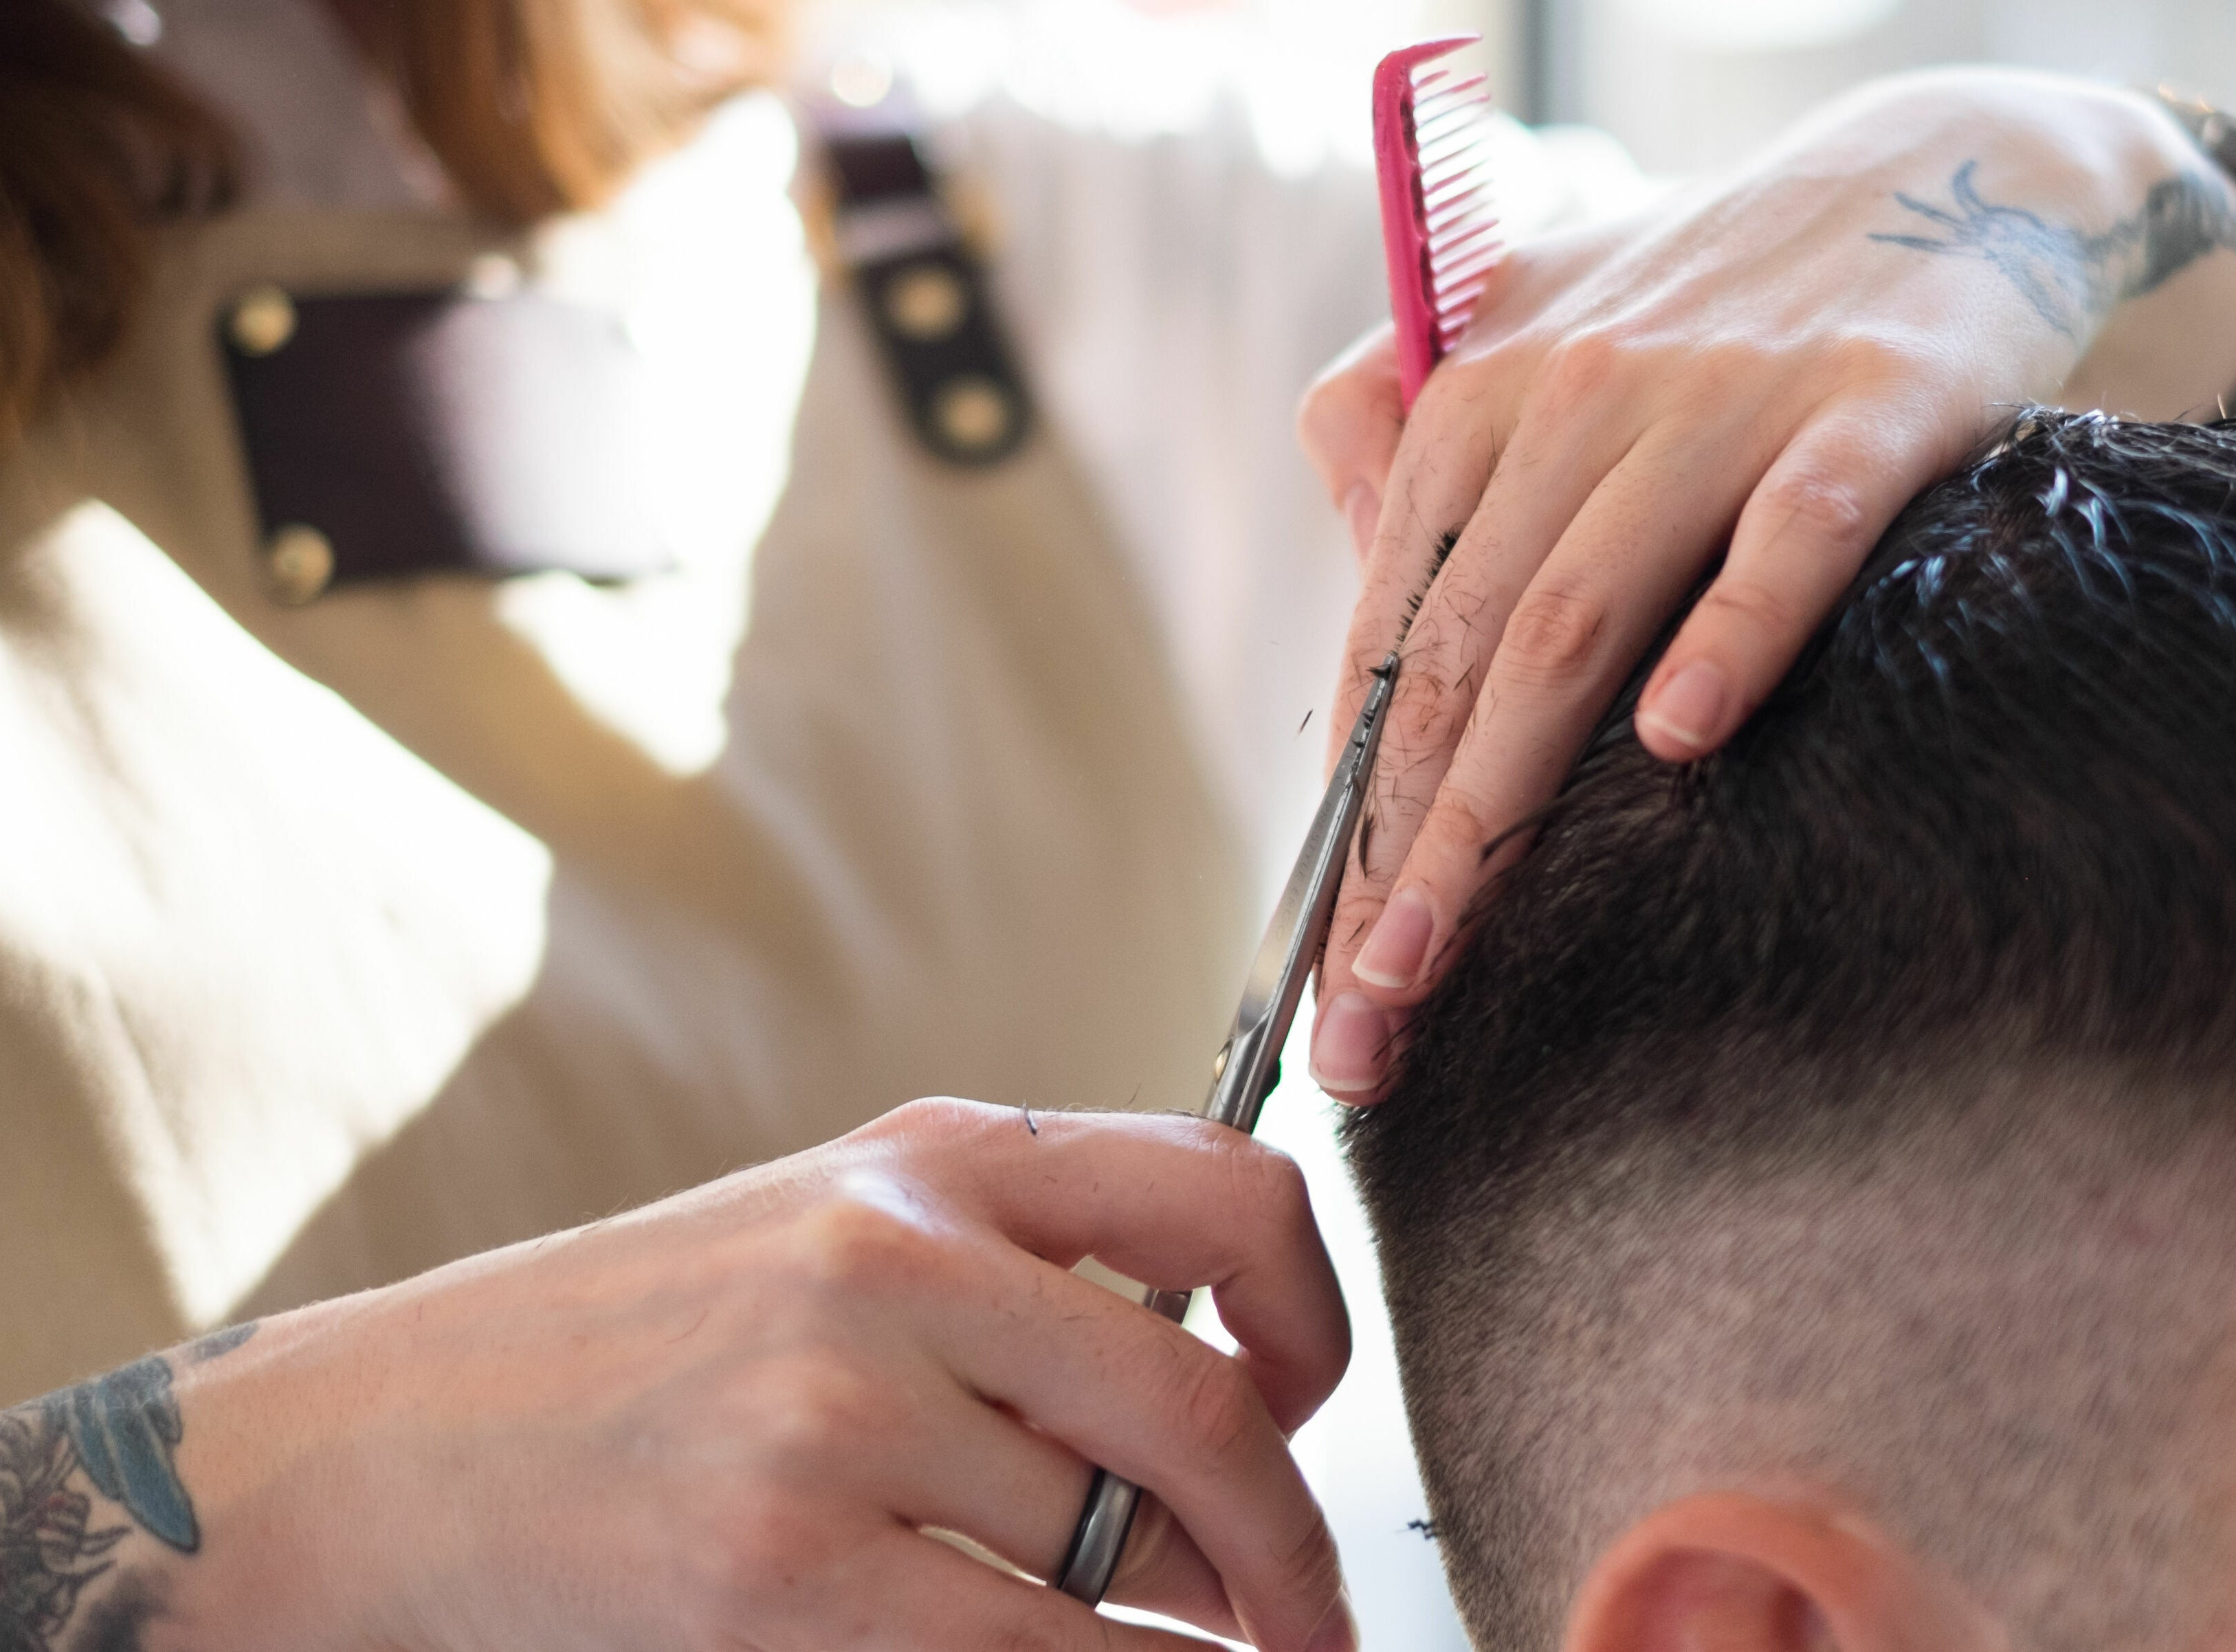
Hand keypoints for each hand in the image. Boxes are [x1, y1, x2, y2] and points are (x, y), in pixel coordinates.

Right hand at [157, 1100, 1352, 1650]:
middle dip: (1294, 1540)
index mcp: (930, 1158)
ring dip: (1198, 1628)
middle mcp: (896, 1257)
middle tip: (1310, 1613)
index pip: (1221, 1185)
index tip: (1304, 1403)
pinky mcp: (782, 1569)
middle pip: (1203, 1403)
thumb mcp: (824, 1239)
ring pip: (1125, 1550)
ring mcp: (836, 1410)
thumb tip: (1218, 1390)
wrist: (379, 1451)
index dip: (1315, 1312)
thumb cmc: (622, 1354)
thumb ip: (1008, 1276)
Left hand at [1297, 68, 2235, 1098]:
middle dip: (1396, 849)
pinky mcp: (1874, 401)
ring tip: (1440, 947)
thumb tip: (1351, 603)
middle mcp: (1575, 398)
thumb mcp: (1513, 329)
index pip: (1385, 637)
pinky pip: (1793, 529)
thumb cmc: (1693, 303)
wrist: (1921, 178)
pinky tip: (1682, 736)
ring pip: (1578, 614)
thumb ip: (1397, 438)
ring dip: (1500, 797)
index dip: (1349, 807)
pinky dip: (1736, 627)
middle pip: (1455, 656)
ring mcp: (1721, 401)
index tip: (1321, 956)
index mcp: (1473, 403)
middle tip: (1364, 1007)